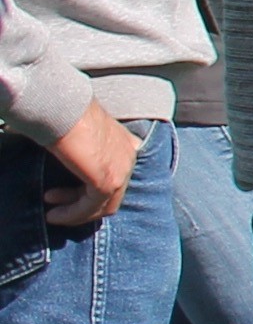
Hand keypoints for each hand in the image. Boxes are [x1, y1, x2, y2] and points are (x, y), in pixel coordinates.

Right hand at [40, 103, 136, 225]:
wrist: (66, 109)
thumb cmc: (68, 116)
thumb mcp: (84, 136)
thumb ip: (89, 152)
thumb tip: (76, 165)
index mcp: (126, 145)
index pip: (115, 178)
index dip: (90, 191)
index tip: (65, 195)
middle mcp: (129, 157)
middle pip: (110, 195)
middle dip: (81, 204)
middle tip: (56, 205)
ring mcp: (121, 170)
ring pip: (102, 205)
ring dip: (76, 213)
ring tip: (53, 214)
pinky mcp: (108, 181)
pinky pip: (91, 207)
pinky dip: (73, 214)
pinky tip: (55, 214)